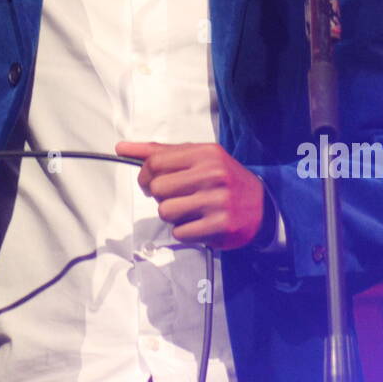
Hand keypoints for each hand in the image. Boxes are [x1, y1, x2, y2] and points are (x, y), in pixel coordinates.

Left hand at [114, 140, 265, 249]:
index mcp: (205, 153)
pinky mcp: (221, 226)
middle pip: (158, 189)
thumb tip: (121, 148)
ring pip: (166, 212)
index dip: (145, 176)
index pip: (155, 162)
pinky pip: (180, 233)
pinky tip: (199, 224)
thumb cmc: (222, 179)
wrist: (262, 206)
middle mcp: (213, 174)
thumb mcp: (196, 157)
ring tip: (189, 211)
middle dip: (160, 197)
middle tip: (175, 198)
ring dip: (172, 216)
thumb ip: (159, 152)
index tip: (150, 183)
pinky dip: (185, 232)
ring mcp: (218, 201)